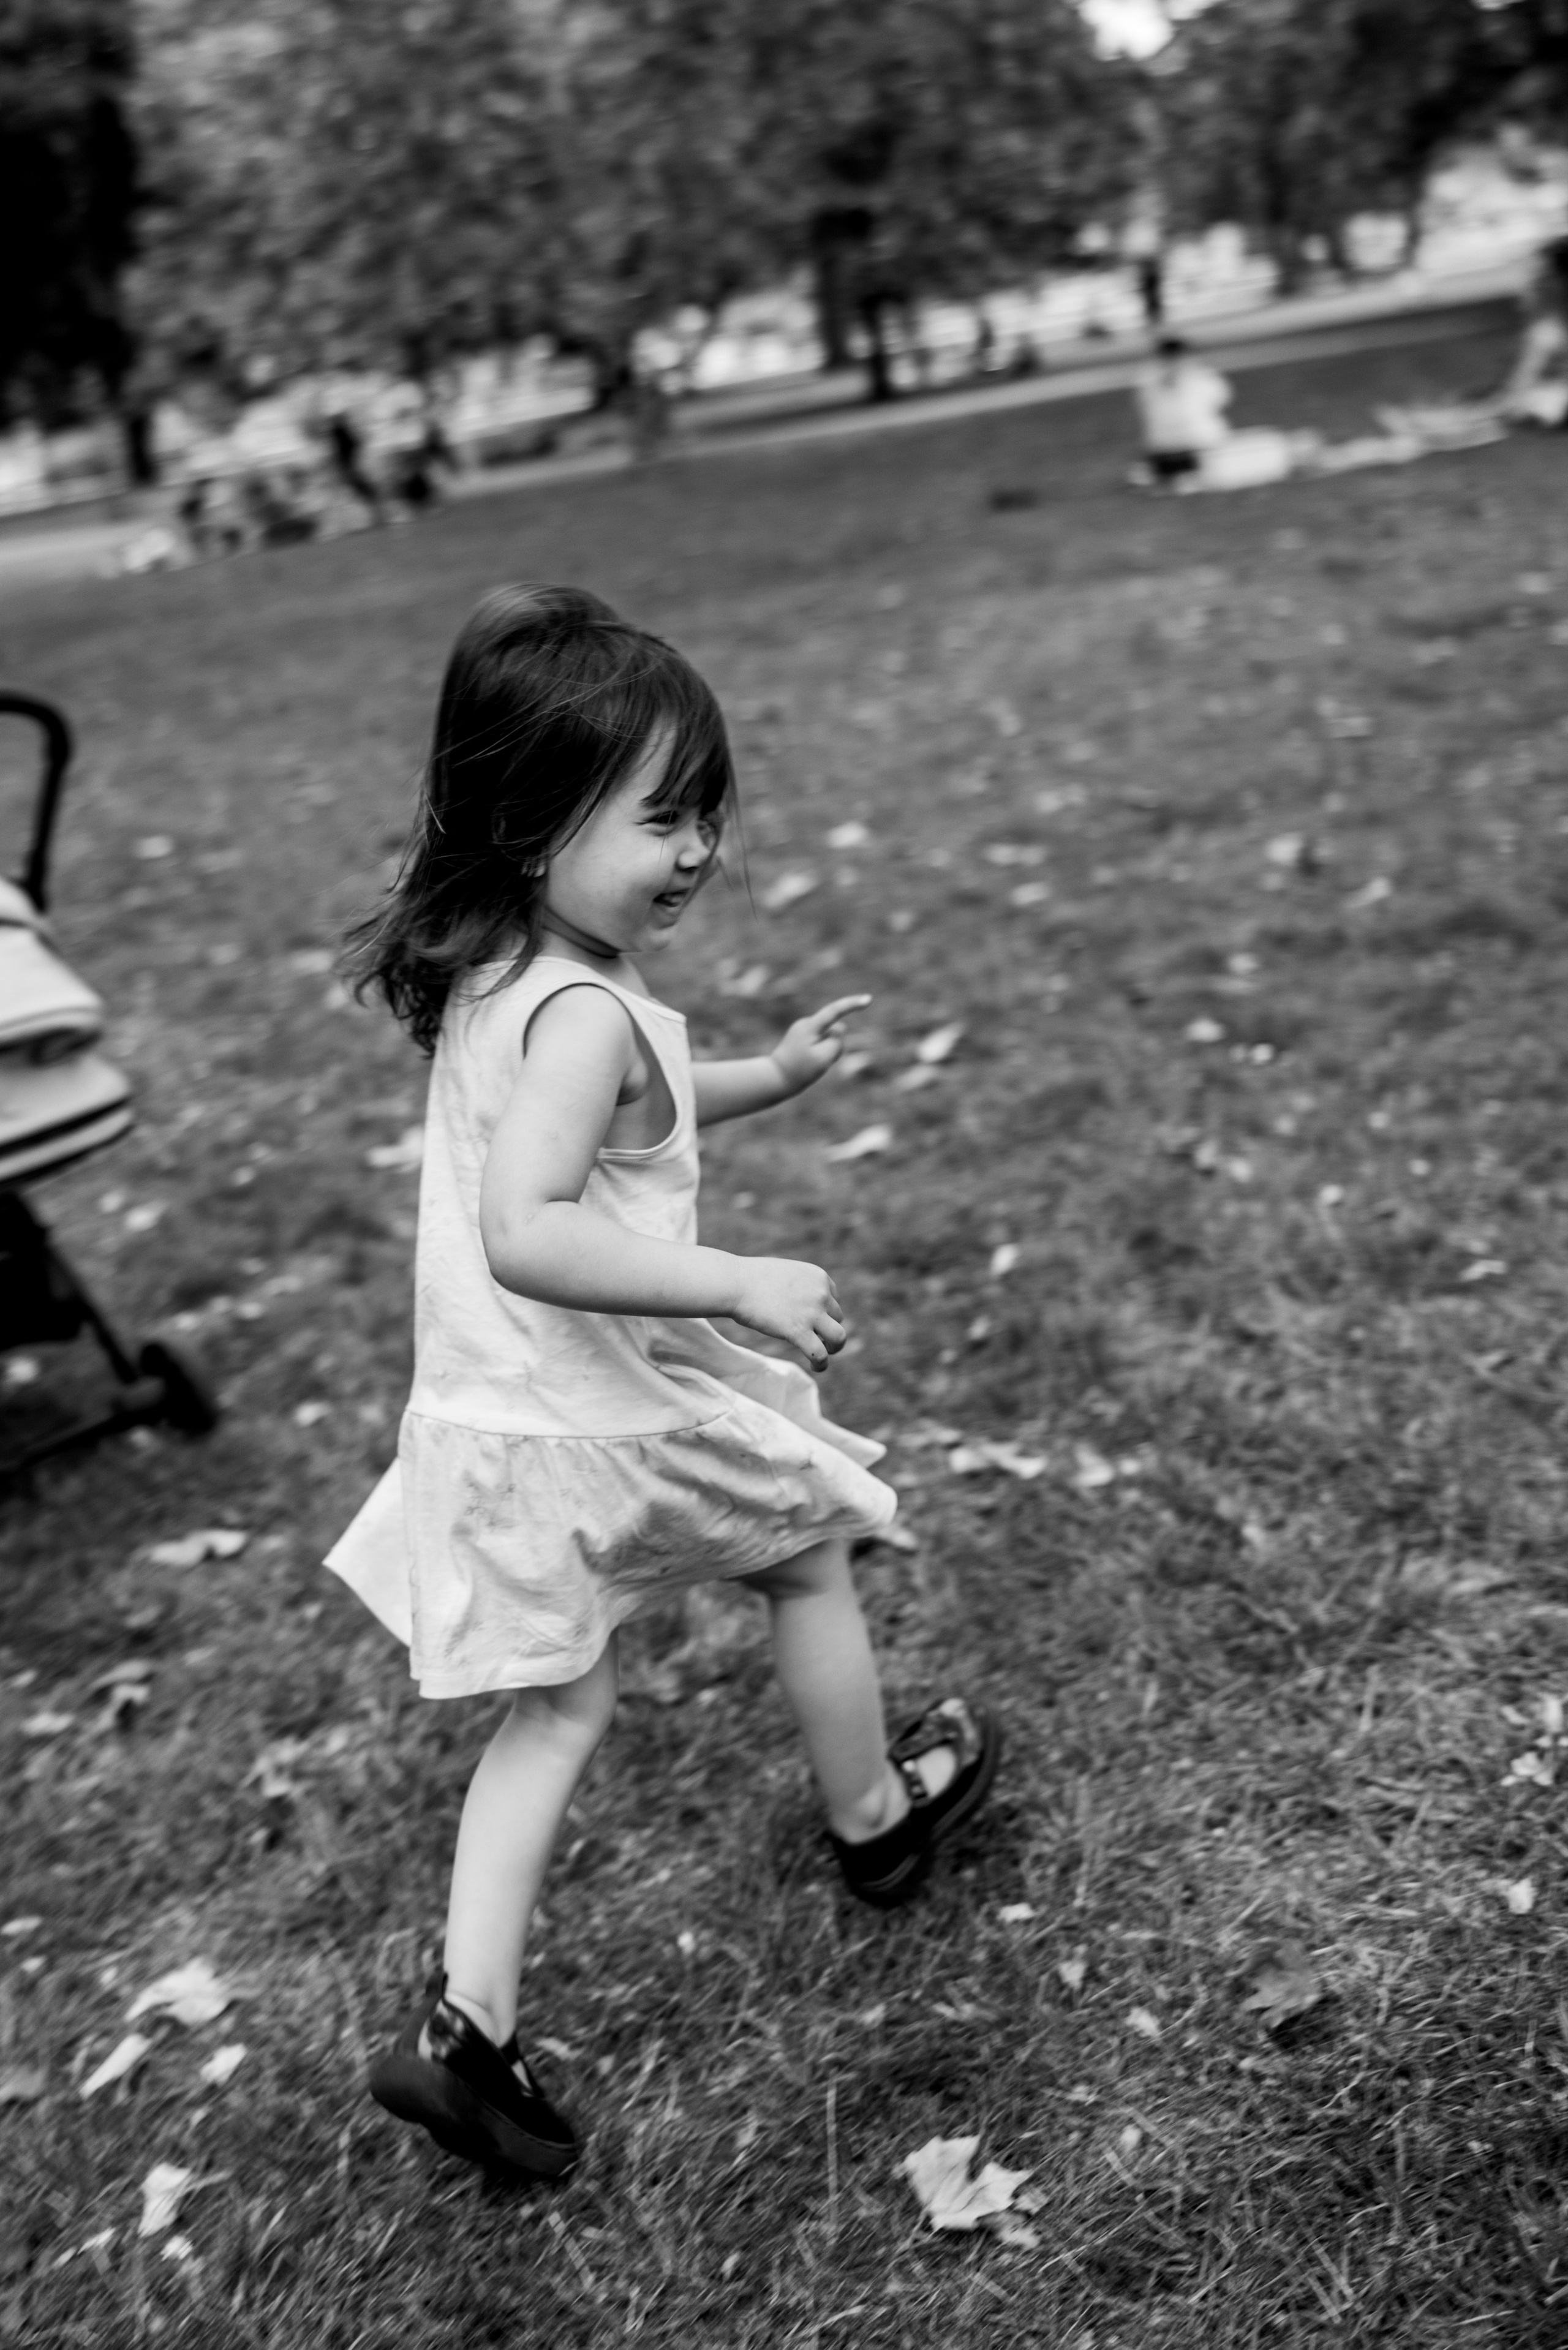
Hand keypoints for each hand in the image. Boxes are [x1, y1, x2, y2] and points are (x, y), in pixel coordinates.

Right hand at [728, 1255, 845, 1369]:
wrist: (736, 1284)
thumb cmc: (751, 1278)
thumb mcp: (786, 1274)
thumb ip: (800, 1287)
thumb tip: (801, 1306)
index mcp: (818, 1277)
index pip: (835, 1299)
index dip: (825, 1312)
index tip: (813, 1320)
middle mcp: (821, 1294)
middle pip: (837, 1318)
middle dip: (827, 1329)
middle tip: (815, 1338)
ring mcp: (812, 1313)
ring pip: (839, 1337)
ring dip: (834, 1348)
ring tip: (824, 1353)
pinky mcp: (799, 1331)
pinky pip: (820, 1354)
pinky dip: (821, 1363)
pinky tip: (815, 1366)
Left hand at [769, 995, 871, 1095]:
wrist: (775, 1078)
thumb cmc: (799, 1070)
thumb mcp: (824, 1058)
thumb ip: (837, 1042)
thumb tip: (838, 1029)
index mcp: (810, 1026)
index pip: (835, 1011)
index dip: (852, 1004)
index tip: (868, 999)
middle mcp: (806, 1024)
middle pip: (834, 1032)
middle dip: (834, 1046)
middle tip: (818, 1063)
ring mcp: (803, 1030)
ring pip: (828, 1039)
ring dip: (827, 1052)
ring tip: (810, 1064)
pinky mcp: (802, 1038)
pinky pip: (821, 1044)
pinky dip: (821, 1054)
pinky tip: (807, 1063)